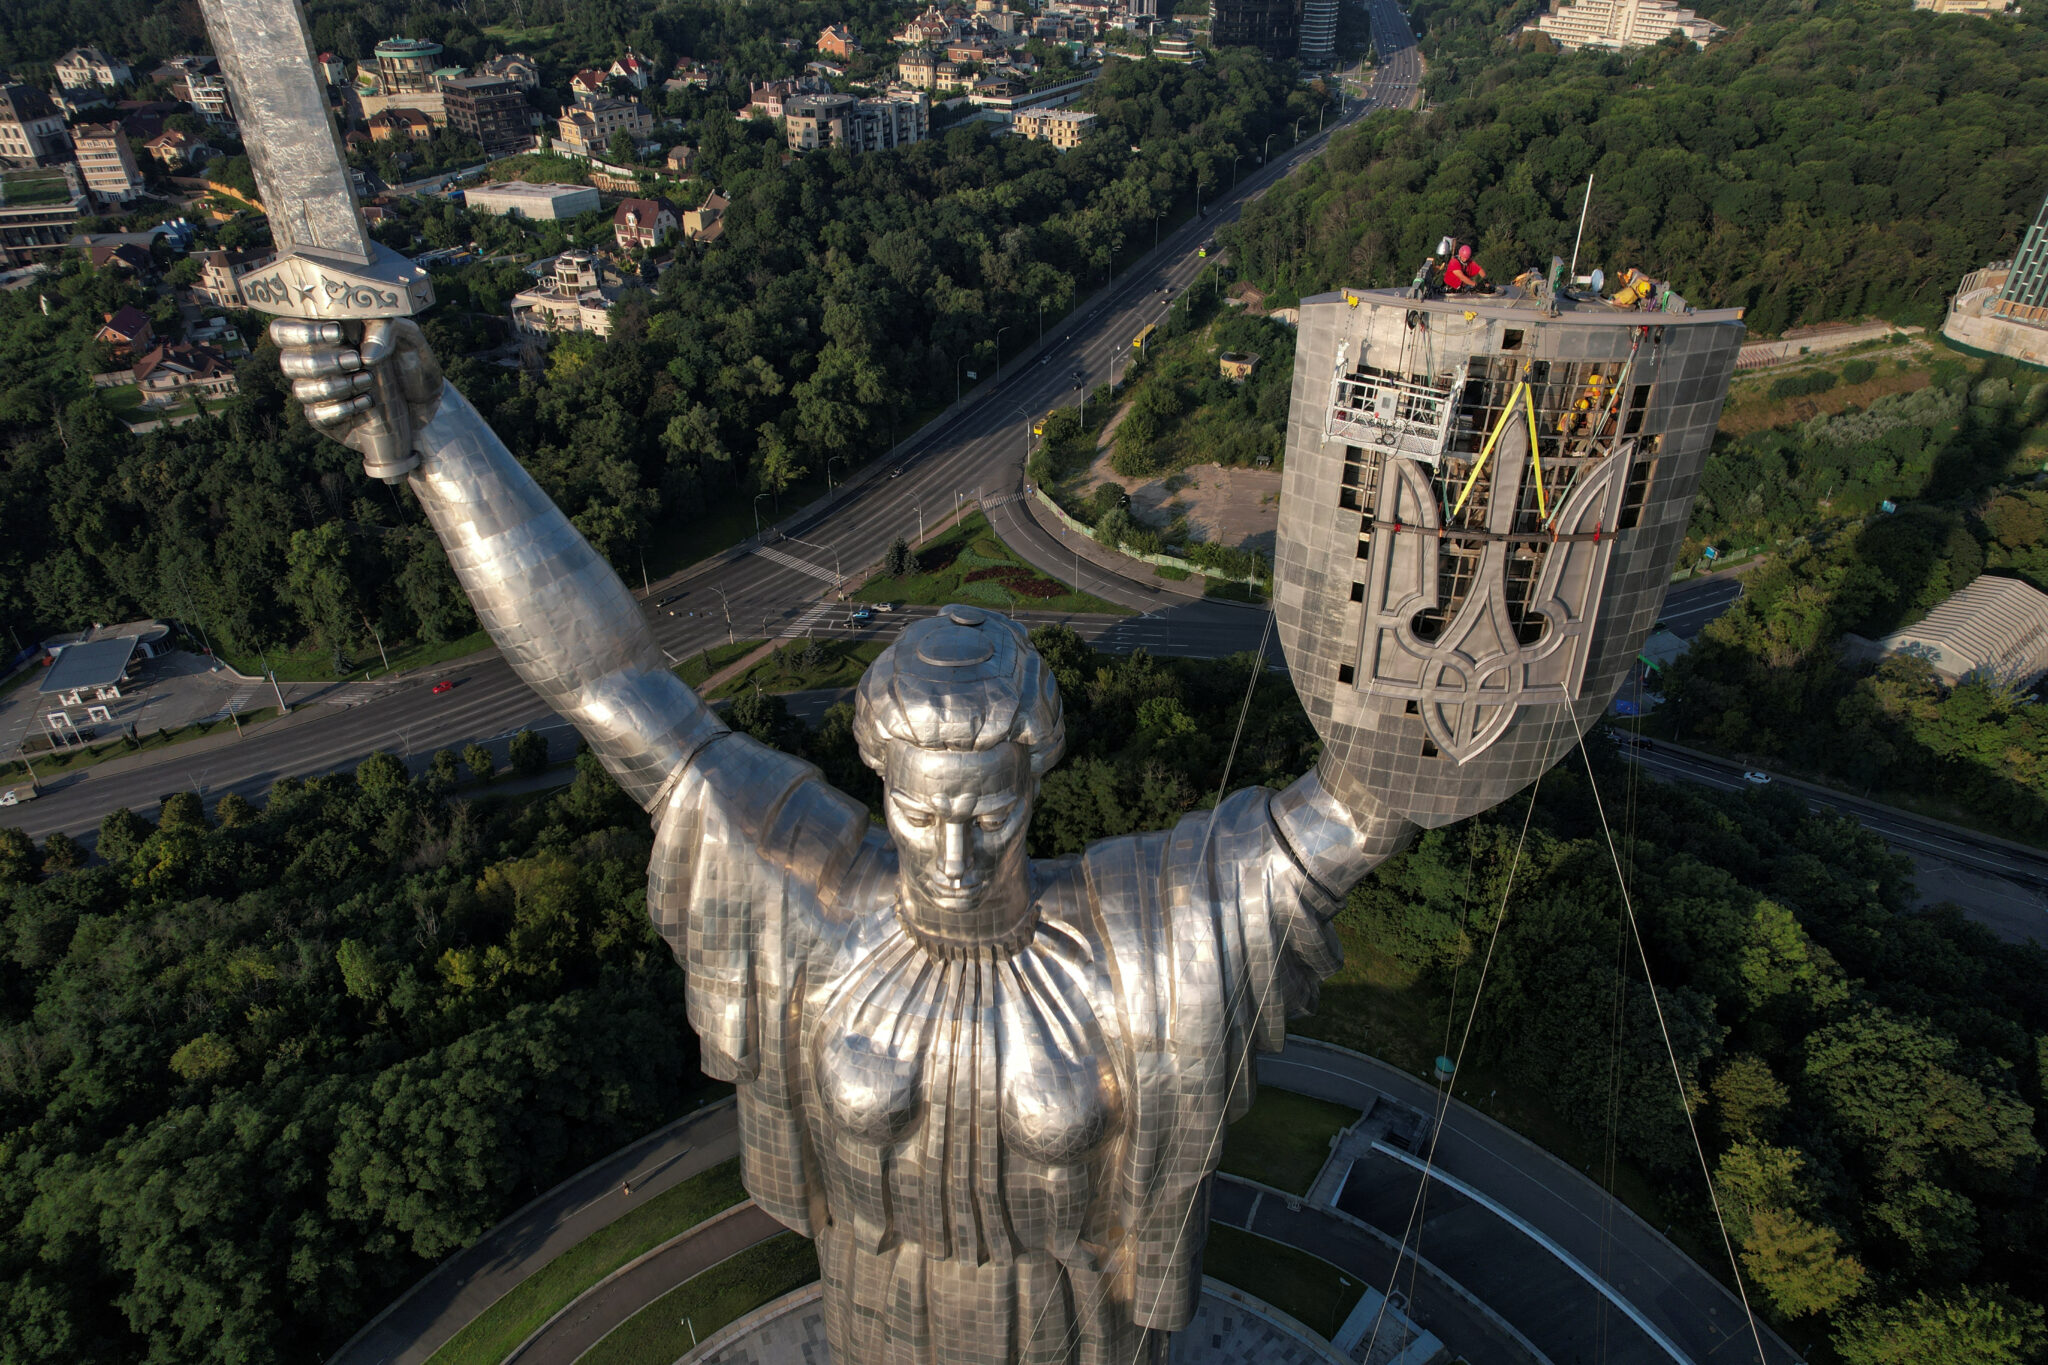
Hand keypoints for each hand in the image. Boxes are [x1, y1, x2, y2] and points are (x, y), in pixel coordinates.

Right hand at [274, 318, 443, 482]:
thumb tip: (365, 354)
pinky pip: (316, 416)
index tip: (338, 333)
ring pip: (300, 390)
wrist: (429, 403)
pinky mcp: (327, 418)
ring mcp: (318, 392)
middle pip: (288, 361)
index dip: (301, 331)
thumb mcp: (408, 338)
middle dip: (321, 361)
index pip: (283, 329)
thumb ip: (387, 330)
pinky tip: (366, 403)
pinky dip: (341, 409)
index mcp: (322, 334)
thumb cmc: (411, 362)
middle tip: (355, 360)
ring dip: (333, 386)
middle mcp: (313, 362)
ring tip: (368, 381)